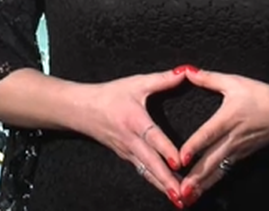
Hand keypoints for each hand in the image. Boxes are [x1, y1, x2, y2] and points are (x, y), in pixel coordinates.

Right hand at [75, 67, 190, 206]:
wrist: (81, 109)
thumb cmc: (110, 95)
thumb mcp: (136, 83)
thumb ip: (163, 79)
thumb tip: (187, 71)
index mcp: (135, 120)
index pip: (152, 137)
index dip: (165, 150)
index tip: (179, 162)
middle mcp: (131, 139)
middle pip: (151, 162)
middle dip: (166, 180)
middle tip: (181, 194)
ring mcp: (128, 152)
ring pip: (147, 172)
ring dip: (162, 186)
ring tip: (179, 201)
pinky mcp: (126, 157)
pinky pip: (143, 172)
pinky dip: (155, 183)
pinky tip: (167, 192)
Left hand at [175, 68, 268, 205]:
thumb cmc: (262, 95)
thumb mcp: (235, 82)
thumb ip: (208, 78)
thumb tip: (186, 71)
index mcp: (229, 118)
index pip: (209, 134)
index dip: (195, 145)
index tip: (181, 158)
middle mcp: (233, 138)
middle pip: (212, 159)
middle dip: (196, 176)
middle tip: (181, 189)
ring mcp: (238, 149)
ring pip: (218, 169)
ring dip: (202, 183)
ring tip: (187, 196)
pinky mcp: (242, 155)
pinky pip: (225, 170)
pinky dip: (212, 181)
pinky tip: (201, 190)